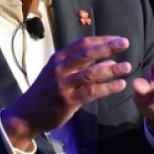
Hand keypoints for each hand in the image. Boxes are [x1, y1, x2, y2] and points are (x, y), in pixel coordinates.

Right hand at [2, 35, 131, 149]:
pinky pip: (91, 92)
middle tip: (125, 43)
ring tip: (127, 67)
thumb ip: (81, 67)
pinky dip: (107, 88)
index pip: (82, 44)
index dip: (102, 40)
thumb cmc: (45, 92)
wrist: (26, 114)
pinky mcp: (67, 101)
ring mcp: (63, 85)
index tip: (118, 39)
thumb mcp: (58, 74)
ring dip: (111, 69)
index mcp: (57, 59)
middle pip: (86, 54)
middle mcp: (59, 69)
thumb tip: (109, 61)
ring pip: (91, 73)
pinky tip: (119, 85)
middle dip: (107, 48)